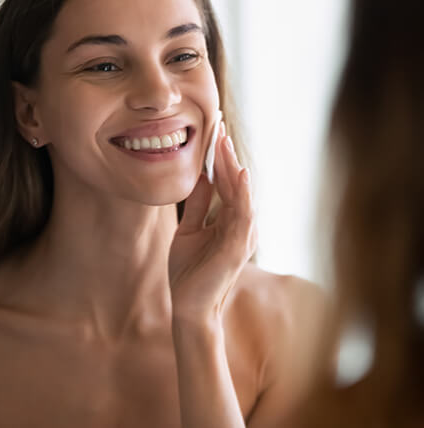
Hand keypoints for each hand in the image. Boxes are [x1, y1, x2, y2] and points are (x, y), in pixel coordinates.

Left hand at [168, 123, 256, 323]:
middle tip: (218, 123)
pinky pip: (242, 214)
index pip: (224, 181)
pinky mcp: (238, 246)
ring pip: (239, 193)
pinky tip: (239, 173)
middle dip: (224, 153)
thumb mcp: (189, 231)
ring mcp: (242, 234)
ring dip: (232, 165)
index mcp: (227, 219)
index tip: (213, 131)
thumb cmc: (189, 272)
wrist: (189, 307)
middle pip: (233, 181)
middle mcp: (239, 223)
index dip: (218, 157)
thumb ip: (198, 206)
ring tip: (225, 140)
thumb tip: (201, 178)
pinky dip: (242, 193)